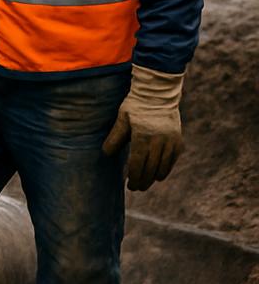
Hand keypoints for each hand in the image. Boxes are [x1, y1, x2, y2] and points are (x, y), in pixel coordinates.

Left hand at [102, 64, 184, 190]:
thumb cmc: (135, 107)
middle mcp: (159, 140)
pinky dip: (165, 169)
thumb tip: (106, 154)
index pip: (138, 164)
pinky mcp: (178, 140)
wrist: (158, 94)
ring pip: (163, 167)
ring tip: (146, 183)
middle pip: (151, 169)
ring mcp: (171, 141)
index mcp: (143, 136)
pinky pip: (173, 160)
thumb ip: (115, 138)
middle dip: (143, 181)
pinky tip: (158, 174)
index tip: (129, 184)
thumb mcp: (121, 120)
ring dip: (154, 178)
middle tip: (136, 188)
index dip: (134, 177)